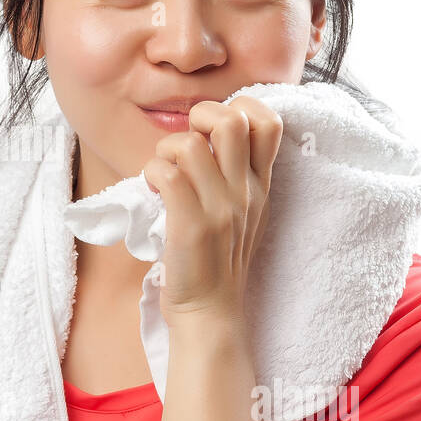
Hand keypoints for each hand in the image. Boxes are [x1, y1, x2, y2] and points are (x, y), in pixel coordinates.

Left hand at [142, 97, 281, 327]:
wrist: (210, 313)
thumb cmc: (218, 259)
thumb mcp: (243, 213)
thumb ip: (237, 175)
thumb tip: (209, 135)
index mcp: (259, 185)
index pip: (269, 121)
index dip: (240, 107)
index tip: (213, 130)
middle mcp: (245, 192)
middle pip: (232, 119)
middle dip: (200, 116)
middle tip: (185, 144)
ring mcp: (220, 209)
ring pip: (189, 145)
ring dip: (165, 151)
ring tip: (162, 173)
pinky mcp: (191, 226)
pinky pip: (168, 174)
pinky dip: (151, 174)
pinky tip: (152, 191)